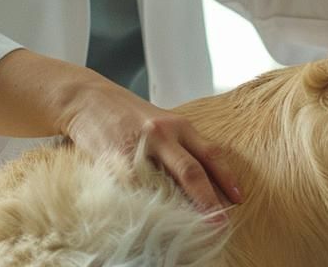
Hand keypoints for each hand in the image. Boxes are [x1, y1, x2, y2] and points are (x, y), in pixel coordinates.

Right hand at [59, 77, 243, 217]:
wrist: (88, 98)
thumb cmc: (127, 113)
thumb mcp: (161, 122)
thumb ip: (179, 146)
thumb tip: (202, 179)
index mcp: (179, 125)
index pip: (210, 154)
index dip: (227, 177)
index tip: (239, 198)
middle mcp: (162, 134)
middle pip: (191, 171)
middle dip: (209, 201)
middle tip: (220, 223)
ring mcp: (138, 146)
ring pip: (163, 184)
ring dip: (178, 209)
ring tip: (189, 228)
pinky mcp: (116, 158)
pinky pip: (135, 188)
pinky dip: (146, 205)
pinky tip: (152, 218)